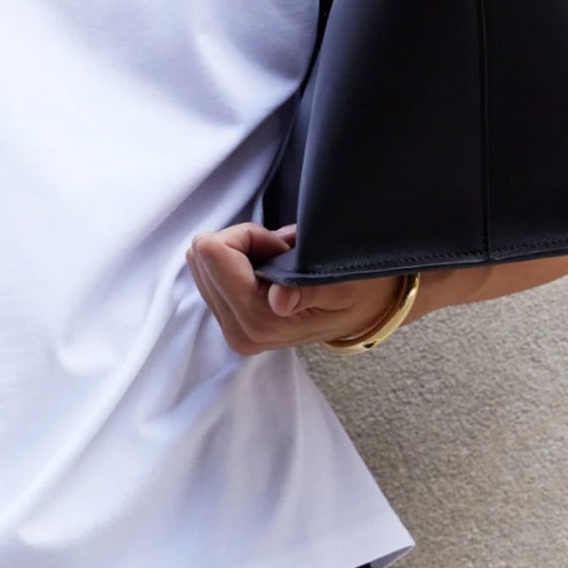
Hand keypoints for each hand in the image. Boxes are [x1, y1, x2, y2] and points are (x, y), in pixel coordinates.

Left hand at [186, 222, 438, 356]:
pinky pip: (210, 272)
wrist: (365, 312)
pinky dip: (239, 262)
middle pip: (202, 255)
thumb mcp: (340, 283)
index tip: (283, 248)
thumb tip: (278, 301)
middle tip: (283, 256)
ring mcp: (230, 327)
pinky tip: (271, 273)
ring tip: (281, 266)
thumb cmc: (357, 289)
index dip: (250, 236)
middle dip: (243, 244)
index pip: (214, 252)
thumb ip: (306, 288)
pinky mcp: (228, 320)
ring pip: (202, 262)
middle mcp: (238, 331)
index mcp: (260, 322)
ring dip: (241, 252)